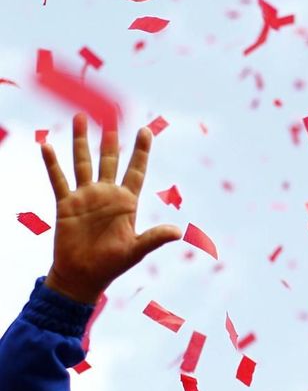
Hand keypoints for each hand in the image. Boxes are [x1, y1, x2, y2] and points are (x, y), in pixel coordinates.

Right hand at [41, 113, 181, 303]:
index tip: (145, 130)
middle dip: (109, 138)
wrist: (83, 277)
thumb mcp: (135, 251)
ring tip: (80, 117)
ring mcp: (86, 198)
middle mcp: (106, 195)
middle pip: (109, 160)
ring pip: (83, 162)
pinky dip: (52, 164)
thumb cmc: (111, 266)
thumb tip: (178, 232)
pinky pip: (59, 180)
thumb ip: (154, 238)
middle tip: (110, 114)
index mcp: (126, 203)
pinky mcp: (66, 205)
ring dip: (81, 141)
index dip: (141, 151)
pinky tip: (47, 146)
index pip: (136, 171)